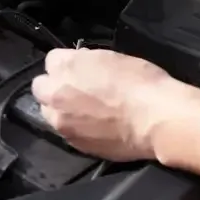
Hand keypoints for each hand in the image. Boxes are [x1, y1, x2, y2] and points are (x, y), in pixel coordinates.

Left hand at [31, 48, 178, 161]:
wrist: (157, 121)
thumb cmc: (142, 83)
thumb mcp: (111, 58)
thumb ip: (86, 61)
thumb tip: (80, 64)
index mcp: (65, 66)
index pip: (52, 60)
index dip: (67, 65)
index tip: (79, 71)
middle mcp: (55, 93)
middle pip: (41, 87)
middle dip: (54, 87)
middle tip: (75, 91)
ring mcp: (61, 121)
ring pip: (49, 111)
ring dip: (60, 109)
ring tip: (84, 112)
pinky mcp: (72, 142)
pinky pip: (65, 132)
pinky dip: (74, 128)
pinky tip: (94, 127)